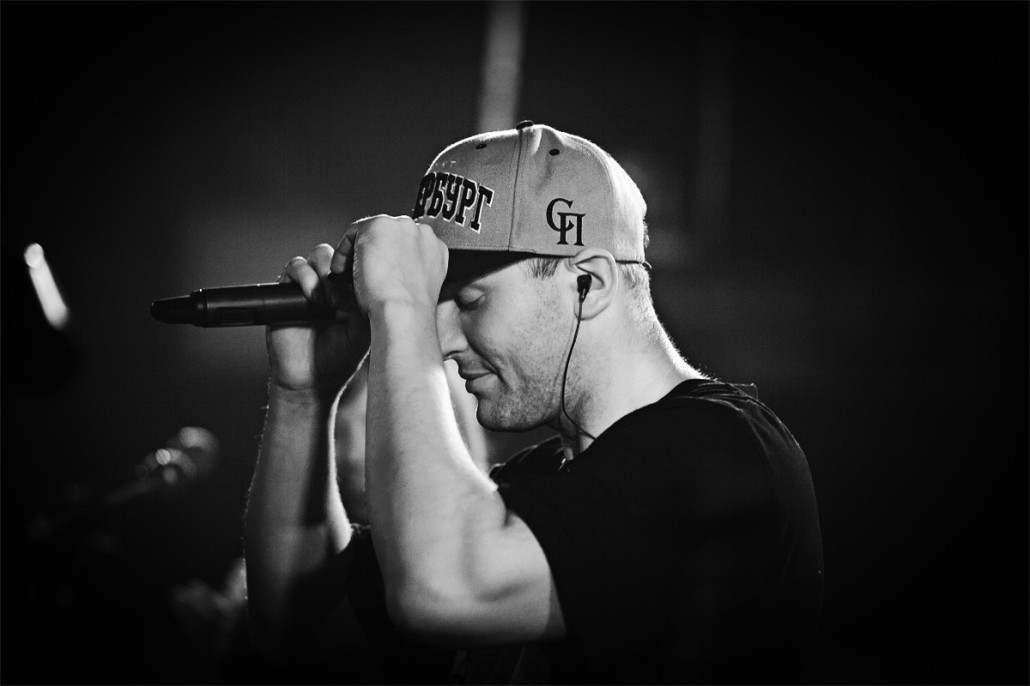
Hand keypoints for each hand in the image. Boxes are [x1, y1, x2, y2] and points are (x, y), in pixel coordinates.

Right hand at [265, 244, 370, 394]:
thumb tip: (375, 280)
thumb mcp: (364, 329)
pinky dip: (304, 277)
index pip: (360, 261)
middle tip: (344, 298)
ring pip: (318, 255)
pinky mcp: (288, 290)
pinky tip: (314, 299)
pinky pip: (294, 267)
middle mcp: (333, 284)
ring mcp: (310, 285)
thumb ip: (370, 303)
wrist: (311, 378)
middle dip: (343, 268)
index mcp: (354, 290)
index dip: (362, 265)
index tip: (364, 285)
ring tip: (329, 301)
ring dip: (324, 272)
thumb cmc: (340, 357)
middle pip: (340, 253)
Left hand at [330, 215, 447, 314]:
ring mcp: (401, 226)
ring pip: (373, 232)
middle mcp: (422, 232)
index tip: (379, 274)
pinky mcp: (378, 225)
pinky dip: (344, 250)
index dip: (389, 260)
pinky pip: (354, 232)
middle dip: (375, 253)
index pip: (408, 245)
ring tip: (350, 274)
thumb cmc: (410, 310)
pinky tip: (341, 270)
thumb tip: (393, 274)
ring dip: (359, 252)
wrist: (404, 312)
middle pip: (391, 235)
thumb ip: (411, 272)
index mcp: (436, 248)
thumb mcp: (418, 287)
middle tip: (361, 274)